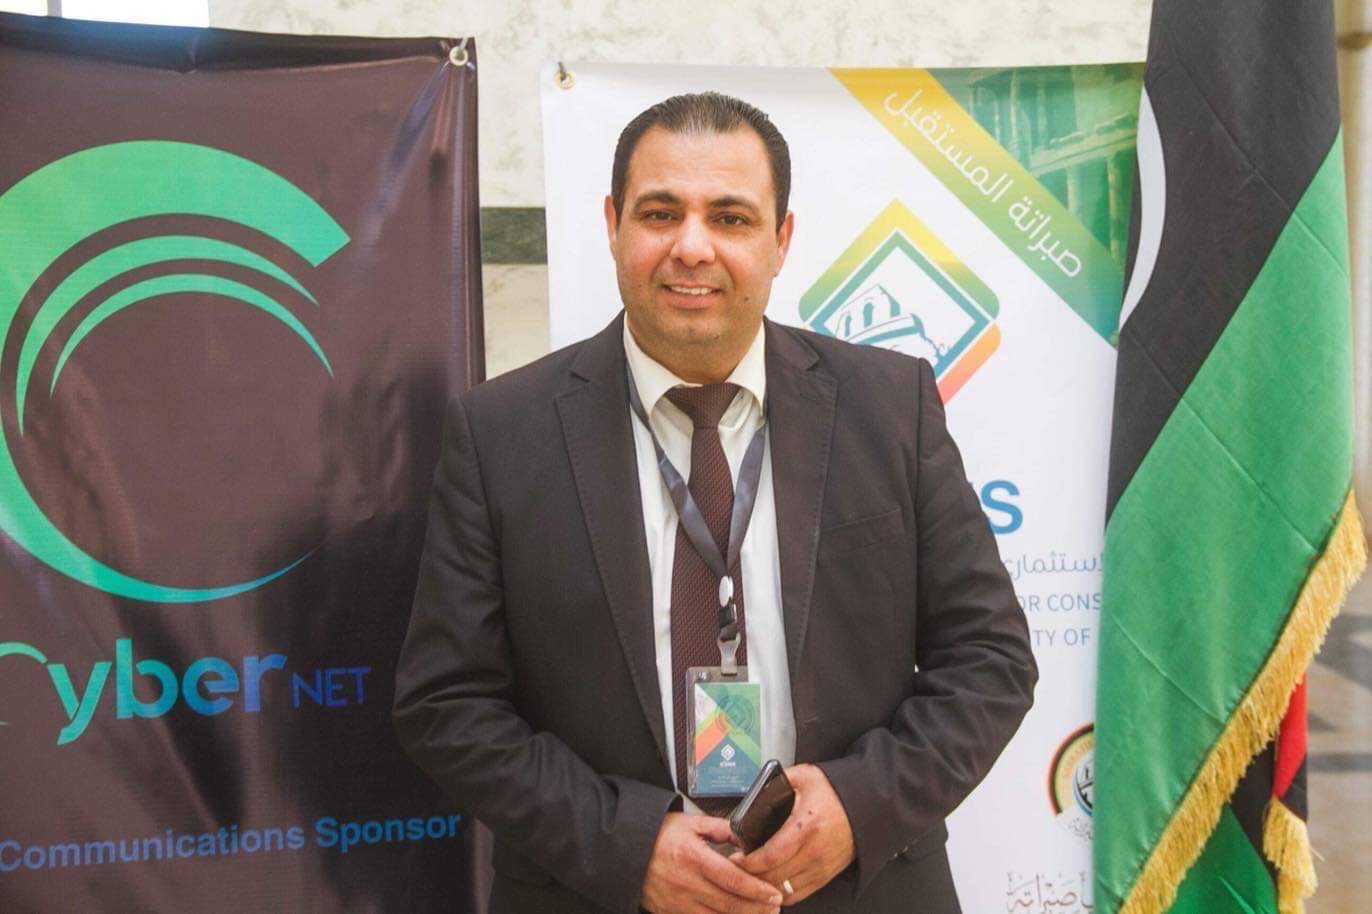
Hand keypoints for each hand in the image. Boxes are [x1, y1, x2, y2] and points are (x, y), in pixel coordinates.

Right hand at [641, 812, 783, 913]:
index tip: (775, 893)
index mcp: (694, 858)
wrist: (625, 850)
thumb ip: (721, 828)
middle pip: (730, 904)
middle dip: (757, 908)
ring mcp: (678, 903)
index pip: (733, 879)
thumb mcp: (690, 823)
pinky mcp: (671, 913)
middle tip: (776, 907)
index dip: (757, 889)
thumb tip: (746, 836)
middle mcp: (687, 884)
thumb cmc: (658, 835)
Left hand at [731, 764, 854, 905]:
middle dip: (751, 876)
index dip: (749, 862)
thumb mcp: (805, 776)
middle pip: (775, 877)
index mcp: (806, 826)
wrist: (868, 805)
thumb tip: (755, 790)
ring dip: (764, 887)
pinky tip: (770, 885)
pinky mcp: (826, 875)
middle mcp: (815, 851)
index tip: (735, 859)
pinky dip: (781, 895)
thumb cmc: (836, 791)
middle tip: (737, 869)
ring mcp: (822, 867)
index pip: (771, 855)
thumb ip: (778, 782)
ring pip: (785, 890)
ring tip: (750, 877)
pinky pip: (799, 895)